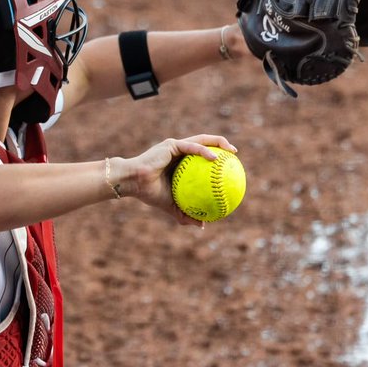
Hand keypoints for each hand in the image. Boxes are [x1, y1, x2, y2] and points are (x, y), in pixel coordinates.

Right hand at [110, 134, 236, 224]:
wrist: (132, 183)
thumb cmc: (148, 193)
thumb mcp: (171, 206)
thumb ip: (186, 214)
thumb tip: (202, 225)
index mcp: (179, 162)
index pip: (200, 157)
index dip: (215, 158)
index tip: (228, 166)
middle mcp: (179, 151)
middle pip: (204, 144)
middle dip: (222, 145)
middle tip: (235, 155)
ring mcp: (176, 146)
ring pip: (201, 140)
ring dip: (218, 143)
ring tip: (232, 151)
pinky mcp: (172, 144)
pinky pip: (192, 147)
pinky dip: (204, 152)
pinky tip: (216, 158)